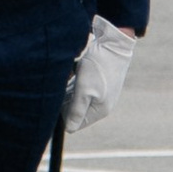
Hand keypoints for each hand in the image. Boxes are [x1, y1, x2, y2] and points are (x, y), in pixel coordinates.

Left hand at [65, 11, 137, 131]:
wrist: (113, 42)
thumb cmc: (99, 66)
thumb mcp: (84, 89)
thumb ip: (76, 110)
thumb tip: (69, 129)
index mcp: (100, 110)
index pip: (75, 123)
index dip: (63, 114)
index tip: (59, 99)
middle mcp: (100, 103)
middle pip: (74, 109)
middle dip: (65, 97)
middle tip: (67, 82)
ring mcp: (99, 91)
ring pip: (74, 95)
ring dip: (68, 87)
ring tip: (72, 74)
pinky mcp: (96, 80)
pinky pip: (78, 85)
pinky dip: (73, 78)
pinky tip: (75, 69)